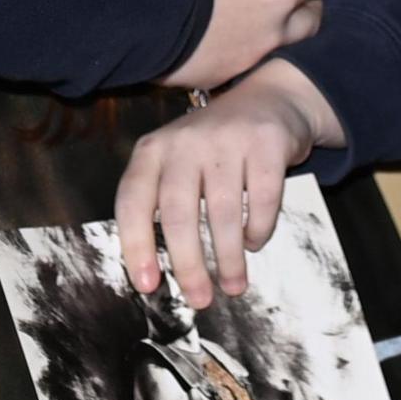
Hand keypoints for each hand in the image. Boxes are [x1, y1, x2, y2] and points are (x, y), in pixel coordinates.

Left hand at [115, 63, 336, 306]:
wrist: (268, 100)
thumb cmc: (214, 149)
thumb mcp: (177, 163)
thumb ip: (162, 203)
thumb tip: (156, 273)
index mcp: (153, 150)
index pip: (132, 202)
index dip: (135, 246)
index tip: (147, 285)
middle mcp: (184, 141)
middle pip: (177, 213)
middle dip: (188, 264)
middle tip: (199, 299)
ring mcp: (226, 138)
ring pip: (221, 212)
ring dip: (227, 258)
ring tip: (233, 286)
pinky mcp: (265, 142)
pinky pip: (261, 199)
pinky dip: (258, 229)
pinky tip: (255, 243)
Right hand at [162, 0, 386, 90]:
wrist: (130, 15)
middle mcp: (269, 30)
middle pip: (310, 18)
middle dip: (313, 1)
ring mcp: (243, 58)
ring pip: (280, 42)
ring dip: (280, 24)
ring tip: (264, 10)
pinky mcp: (214, 76)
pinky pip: (244, 60)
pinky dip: (243, 43)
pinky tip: (223, 32)